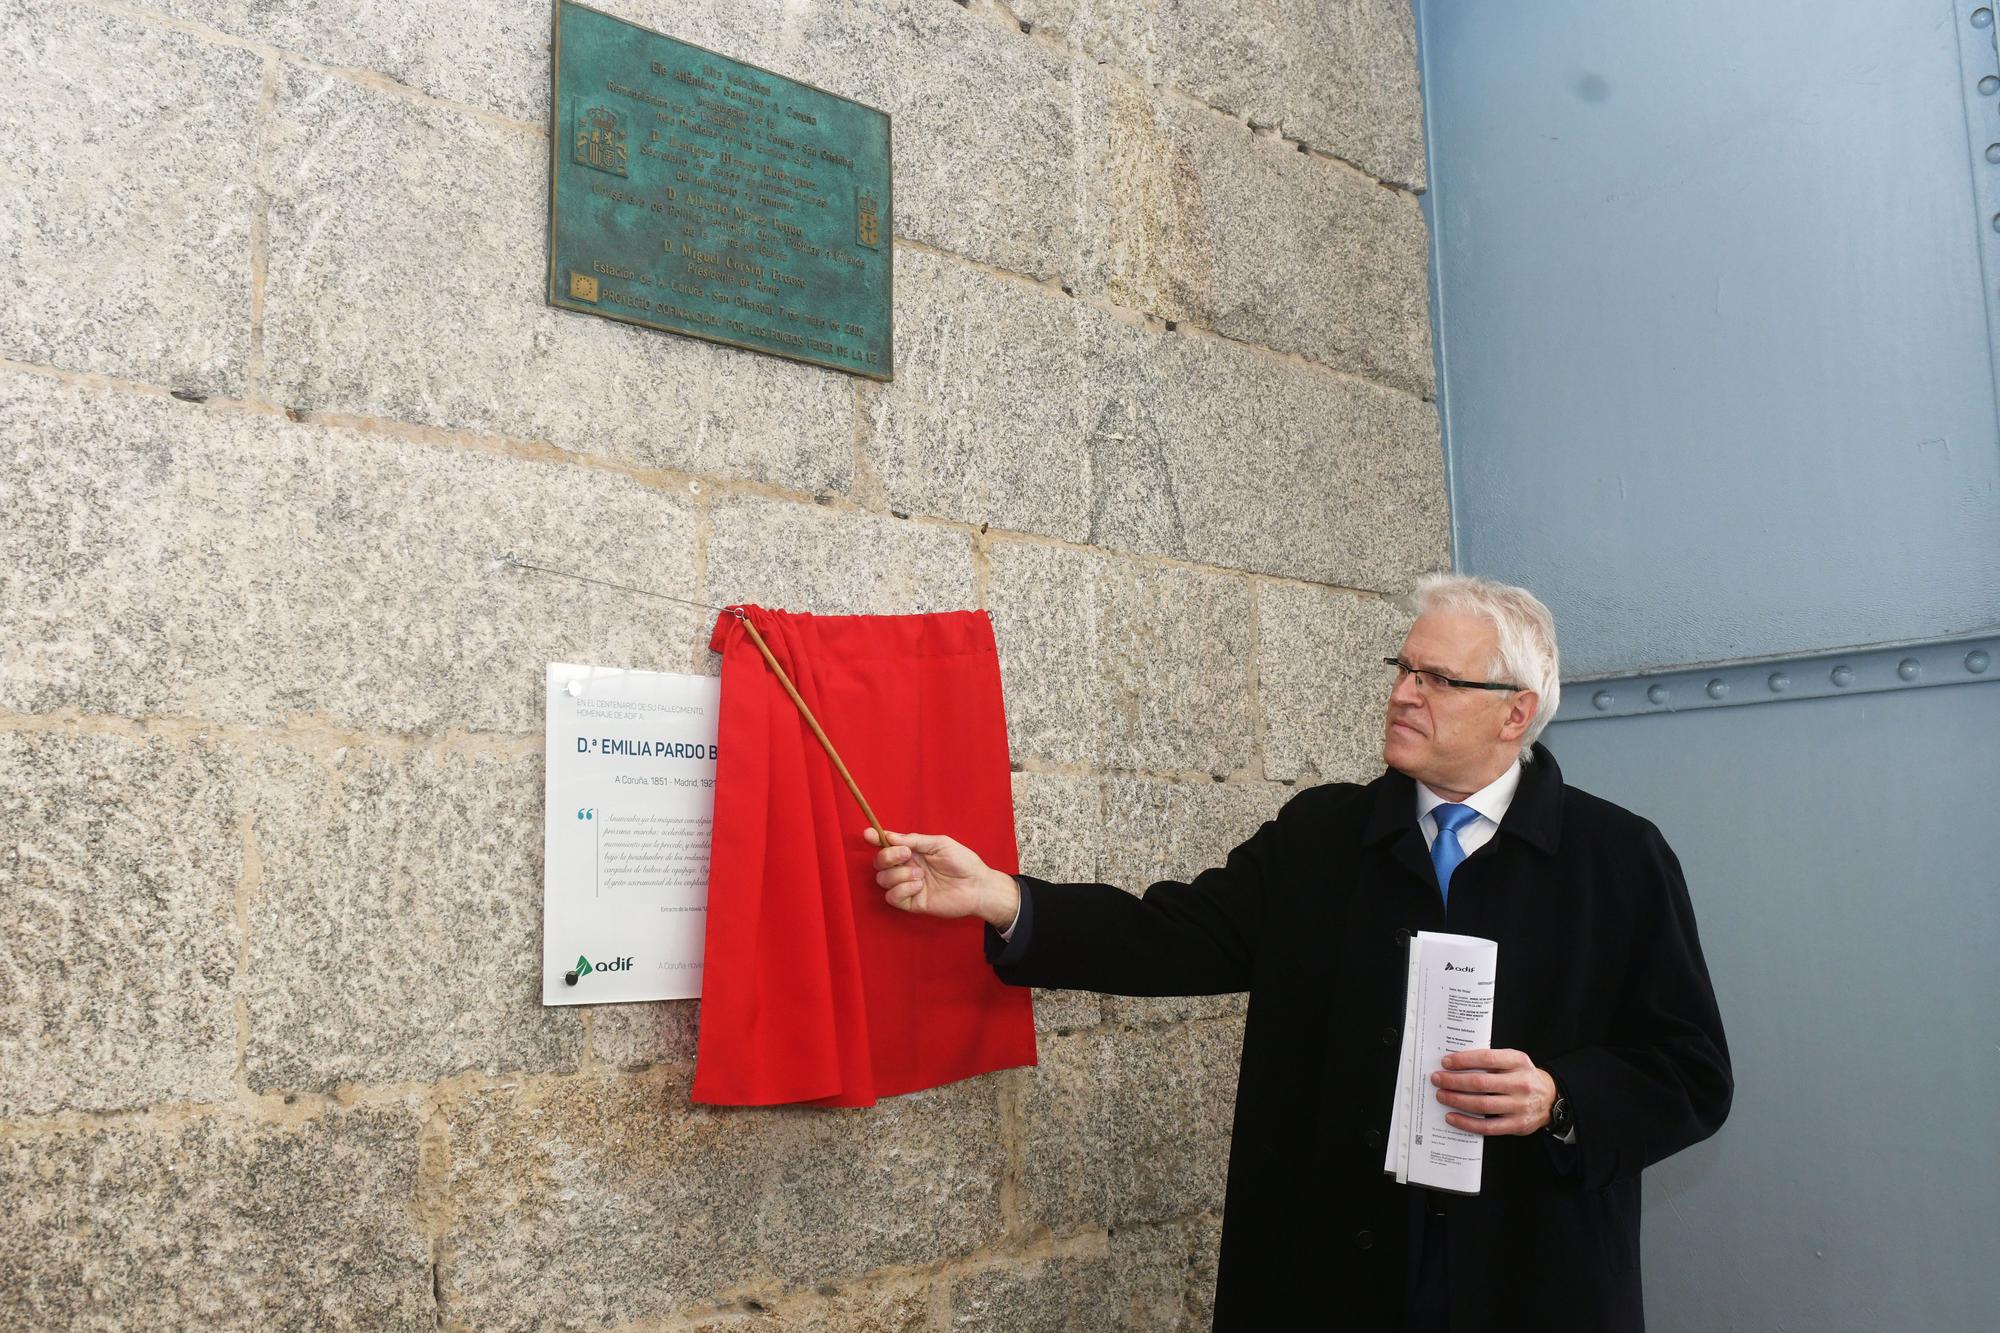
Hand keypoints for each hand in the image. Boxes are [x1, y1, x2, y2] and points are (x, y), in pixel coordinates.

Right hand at [864, 827, 1019, 927]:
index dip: (875, 839)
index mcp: (912, 852)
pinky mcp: (911, 903)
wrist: (977, 886)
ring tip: (920, 875)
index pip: (887, 845)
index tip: (868, 835)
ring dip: (899, 875)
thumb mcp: (939, 843)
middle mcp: (906, 868)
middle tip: (907, 855)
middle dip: (888, 857)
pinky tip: (918, 886)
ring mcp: (908, 886)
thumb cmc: (963, 862)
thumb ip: (914, 840)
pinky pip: (892, 897)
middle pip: (879, 863)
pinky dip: (901, 889)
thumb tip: (888, 836)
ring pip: (882, 880)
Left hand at [1430, 1048, 1557, 1135]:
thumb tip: (1455, 1062)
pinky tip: (1452, 1117)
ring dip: (1457, 1100)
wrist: (1551, 1098)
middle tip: (1437, 1079)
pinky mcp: (1517, 1125)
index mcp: (1518, 1062)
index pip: (1487, 1059)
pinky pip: (1487, 1126)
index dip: (1464, 1060)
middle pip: (1481, 1083)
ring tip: (1441, 1096)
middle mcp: (1521, 1084)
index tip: (1446, 1062)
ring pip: (1482, 1105)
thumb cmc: (1523, 1076)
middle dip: (1454, 1081)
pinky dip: (1467, 1122)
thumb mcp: (1513, 1061)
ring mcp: (1520, 1106)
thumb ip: (1491, 1060)